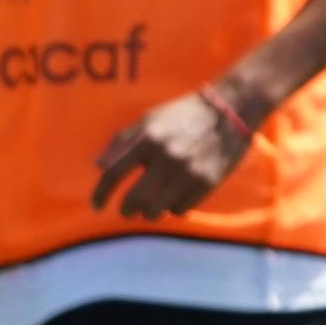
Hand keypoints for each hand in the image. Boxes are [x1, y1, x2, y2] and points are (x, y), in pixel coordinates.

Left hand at [89, 88, 253, 218]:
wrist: (229, 111)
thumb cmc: (182, 115)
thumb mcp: (149, 120)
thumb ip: (121, 142)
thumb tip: (97, 166)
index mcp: (148, 138)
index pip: (113, 173)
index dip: (100, 194)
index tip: (96, 205)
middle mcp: (167, 156)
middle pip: (134, 200)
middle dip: (126, 210)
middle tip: (126, 210)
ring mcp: (188, 171)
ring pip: (156, 211)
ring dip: (149, 212)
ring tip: (150, 206)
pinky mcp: (207, 182)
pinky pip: (180, 210)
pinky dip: (173, 208)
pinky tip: (174, 197)